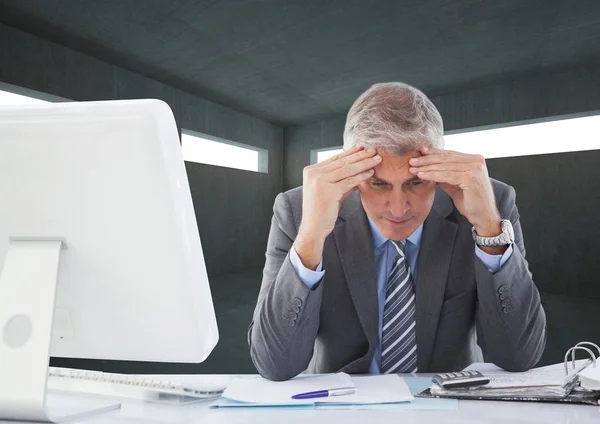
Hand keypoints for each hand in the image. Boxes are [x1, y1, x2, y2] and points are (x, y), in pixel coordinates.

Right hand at [295, 146, 380, 268]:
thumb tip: (358, 170)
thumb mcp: (330, 191)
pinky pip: (349, 181)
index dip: (350, 153)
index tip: (362, 148)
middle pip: (341, 162)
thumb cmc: (321, 211)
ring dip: (364, 163)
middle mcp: (313, 174)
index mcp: (311, 171)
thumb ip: (341, 179)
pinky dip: (361, 176)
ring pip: (347, 169)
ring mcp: (319, 181)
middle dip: (359, 155)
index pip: (334, 159)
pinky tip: (371, 172)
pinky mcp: (328, 191)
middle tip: (373, 150)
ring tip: (376, 159)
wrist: (313, 228)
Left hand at [408, 147, 504, 250]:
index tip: (420, 152)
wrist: (484, 217)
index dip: (434, 153)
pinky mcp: (471, 178)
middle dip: (427, 159)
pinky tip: (421, 175)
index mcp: (475, 160)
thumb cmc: (471, 203)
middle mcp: (477, 161)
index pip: (450, 154)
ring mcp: (475, 168)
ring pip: (445, 166)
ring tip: (413, 168)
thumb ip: (444, 175)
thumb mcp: (454, 185)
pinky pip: (446, 175)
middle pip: (446, 158)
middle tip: (412, 160)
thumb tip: (429, 167)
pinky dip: (432, 175)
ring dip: (426, 167)